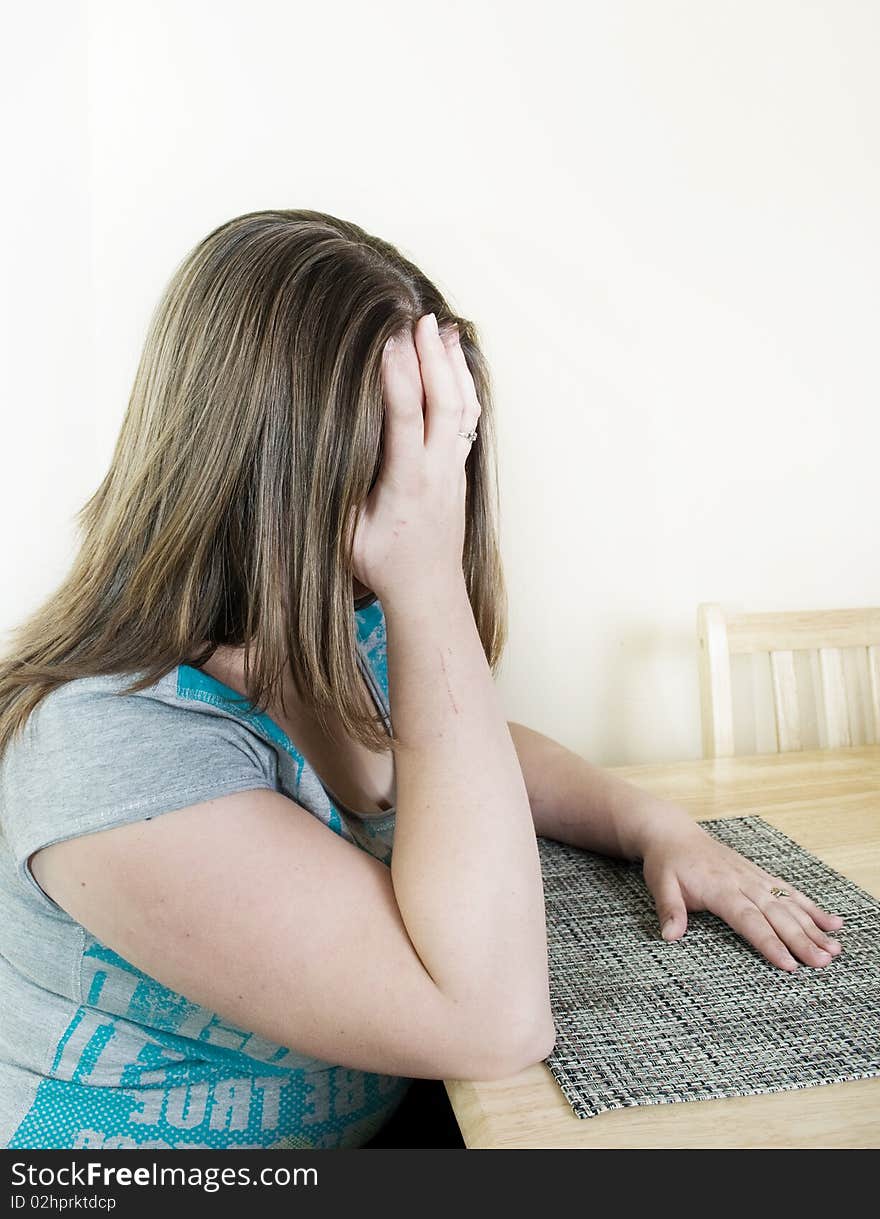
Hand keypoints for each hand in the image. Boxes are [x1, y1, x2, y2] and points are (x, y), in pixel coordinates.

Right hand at [350, 312, 480, 605]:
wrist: (429, 591)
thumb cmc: (380, 566)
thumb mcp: (345, 536)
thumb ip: (334, 495)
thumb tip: (308, 457)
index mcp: (406, 486)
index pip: (404, 421)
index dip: (397, 379)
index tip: (388, 341)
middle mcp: (437, 473)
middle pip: (444, 406)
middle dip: (431, 358)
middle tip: (417, 318)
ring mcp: (453, 470)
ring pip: (462, 409)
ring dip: (451, 365)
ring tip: (440, 326)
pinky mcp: (459, 470)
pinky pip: (467, 420)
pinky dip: (463, 385)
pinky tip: (454, 361)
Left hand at [638, 806, 844, 970]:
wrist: (674, 834)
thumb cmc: (667, 863)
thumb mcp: (660, 884)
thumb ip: (670, 910)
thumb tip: (670, 936)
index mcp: (719, 888)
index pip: (748, 920)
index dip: (769, 942)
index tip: (788, 964)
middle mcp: (742, 882)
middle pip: (776, 915)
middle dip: (801, 940)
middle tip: (822, 962)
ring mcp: (754, 877)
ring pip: (789, 904)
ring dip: (813, 926)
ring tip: (834, 948)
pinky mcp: (760, 875)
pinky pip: (790, 892)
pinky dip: (812, 908)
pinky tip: (832, 922)